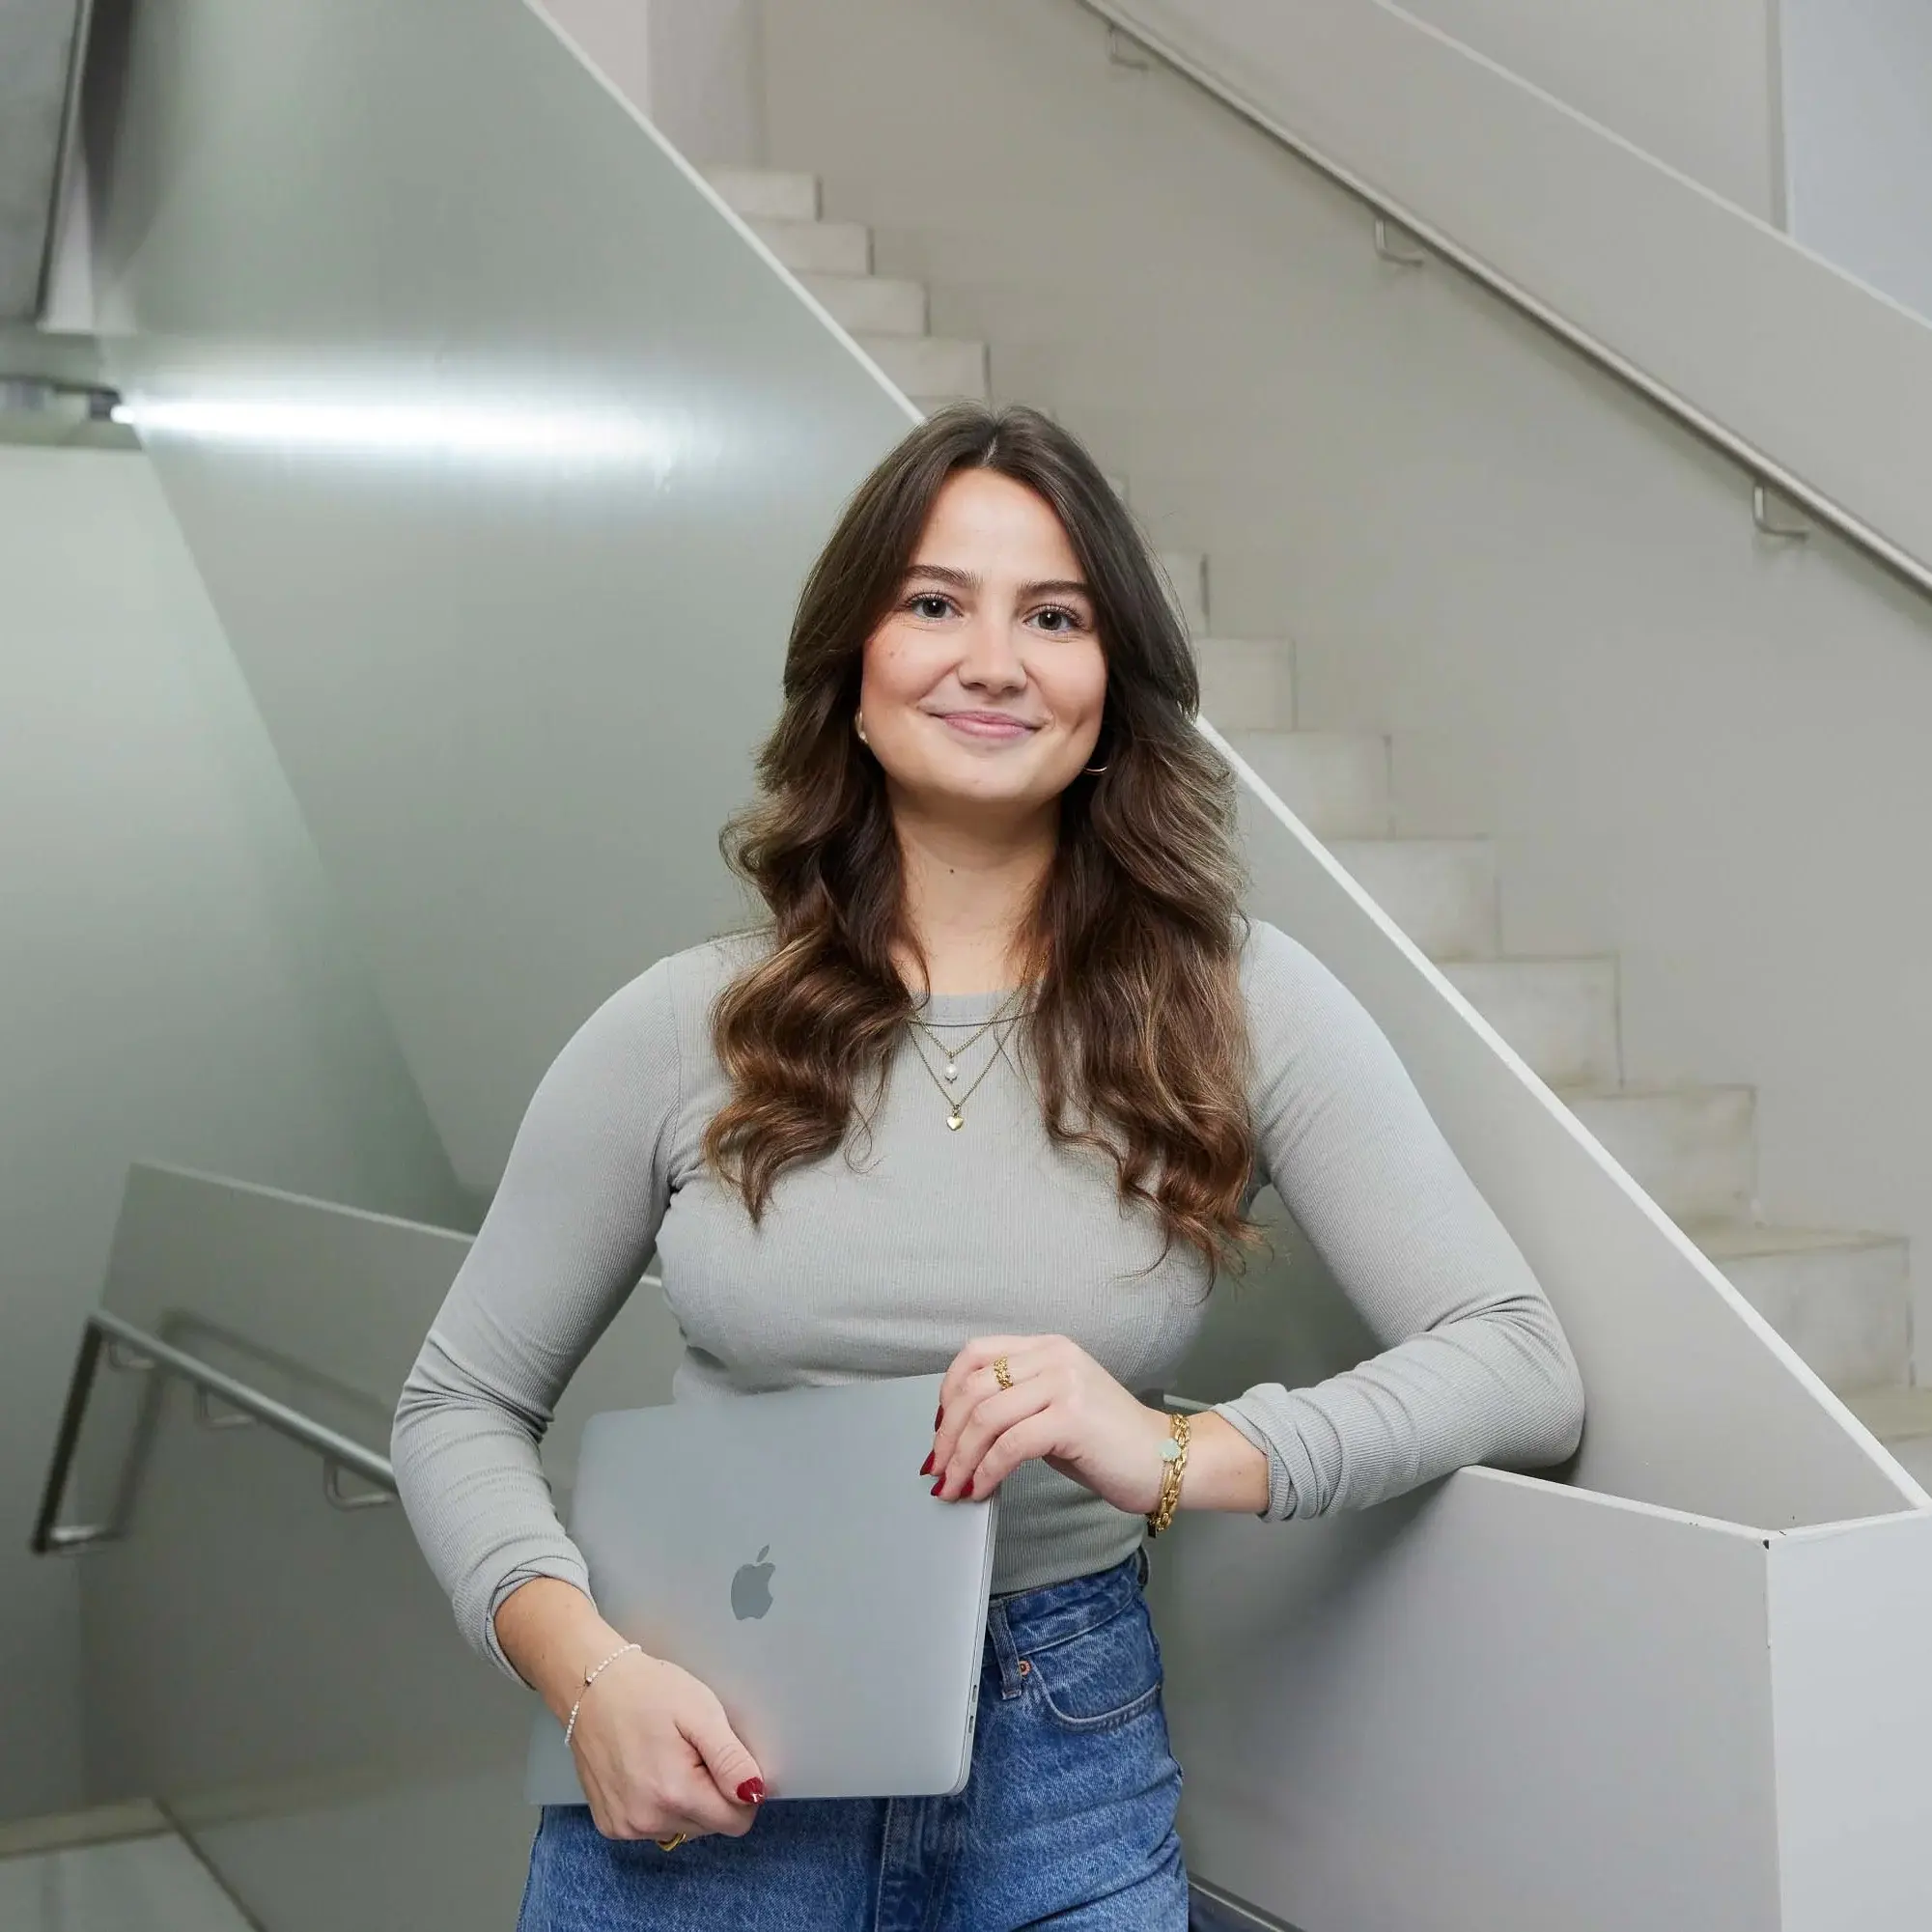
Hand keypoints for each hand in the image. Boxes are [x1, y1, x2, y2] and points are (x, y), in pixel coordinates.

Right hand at [567, 1648, 766, 1843]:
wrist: (592, 1685)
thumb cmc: (647, 1691)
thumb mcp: (700, 1712)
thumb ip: (730, 1759)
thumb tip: (755, 1793)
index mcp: (675, 1793)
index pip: (736, 1821)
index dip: (740, 1790)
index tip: (725, 1759)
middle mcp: (647, 1821)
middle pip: (710, 1826)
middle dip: (711, 1792)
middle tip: (692, 1750)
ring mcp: (625, 1827)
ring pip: (683, 1827)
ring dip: (685, 1799)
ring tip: (667, 1755)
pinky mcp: (610, 1825)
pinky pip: (655, 1826)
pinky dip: (659, 1804)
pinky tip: (647, 1769)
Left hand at [926, 1334, 1174, 1515]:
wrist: (1164, 1459)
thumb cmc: (1108, 1441)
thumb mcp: (1054, 1406)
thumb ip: (1014, 1404)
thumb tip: (959, 1431)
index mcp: (1046, 1347)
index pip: (975, 1354)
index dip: (947, 1392)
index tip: (938, 1429)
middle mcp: (1054, 1357)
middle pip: (973, 1388)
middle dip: (946, 1434)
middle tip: (937, 1469)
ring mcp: (1064, 1384)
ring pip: (986, 1417)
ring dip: (961, 1458)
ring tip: (953, 1486)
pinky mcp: (1072, 1418)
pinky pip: (1010, 1445)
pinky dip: (987, 1471)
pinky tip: (982, 1489)